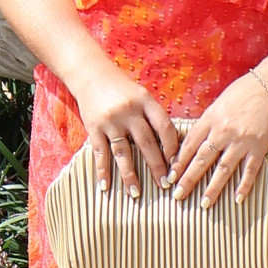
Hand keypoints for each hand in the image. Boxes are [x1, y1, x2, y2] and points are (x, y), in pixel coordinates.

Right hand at [72, 66, 178, 199]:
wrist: (90, 73)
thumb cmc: (121, 88)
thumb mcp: (141, 95)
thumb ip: (153, 116)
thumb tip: (171, 146)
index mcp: (145, 101)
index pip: (164, 127)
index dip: (172, 147)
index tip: (176, 165)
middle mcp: (128, 111)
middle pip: (146, 143)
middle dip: (156, 166)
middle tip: (164, 185)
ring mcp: (110, 120)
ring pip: (123, 152)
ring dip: (130, 175)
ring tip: (136, 194)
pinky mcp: (93, 127)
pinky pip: (100, 153)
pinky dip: (103, 171)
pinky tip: (106, 186)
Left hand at [170, 73, 267, 206]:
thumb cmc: (241, 93)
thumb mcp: (216, 105)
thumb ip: (205, 124)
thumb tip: (190, 144)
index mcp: (210, 119)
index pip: (189, 145)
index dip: (178, 162)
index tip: (170, 176)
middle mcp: (223, 132)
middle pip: (202, 159)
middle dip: (188, 179)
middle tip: (178, 195)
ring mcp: (242, 141)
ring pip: (224, 169)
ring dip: (213, 188)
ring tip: (204, 204)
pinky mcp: (260, 147)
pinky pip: (250, 170)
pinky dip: (244, 185)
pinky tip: (237, 199)